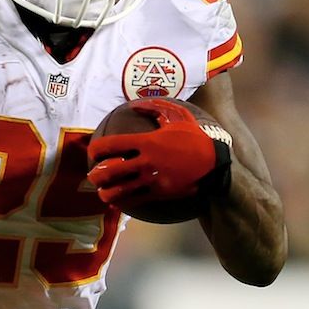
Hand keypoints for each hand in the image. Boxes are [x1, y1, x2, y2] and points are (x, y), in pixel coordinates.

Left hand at [87, 98, 230, 208]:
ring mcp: (152, 180)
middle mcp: (146, 162)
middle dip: (94, 175)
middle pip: (108, 172)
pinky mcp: (159, 194)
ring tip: (102, 191)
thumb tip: (133, 105)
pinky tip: (116, 201)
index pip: (110, 146)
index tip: (92, 152)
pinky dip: (120, 203)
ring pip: (118, 192)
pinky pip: (133, 201)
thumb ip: (154, 107)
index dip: (95, 150)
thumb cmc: (194, 137)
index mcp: (147, 141)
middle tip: (92, 175)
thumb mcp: (177, 116)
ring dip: (105, 193)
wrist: (216, 163)